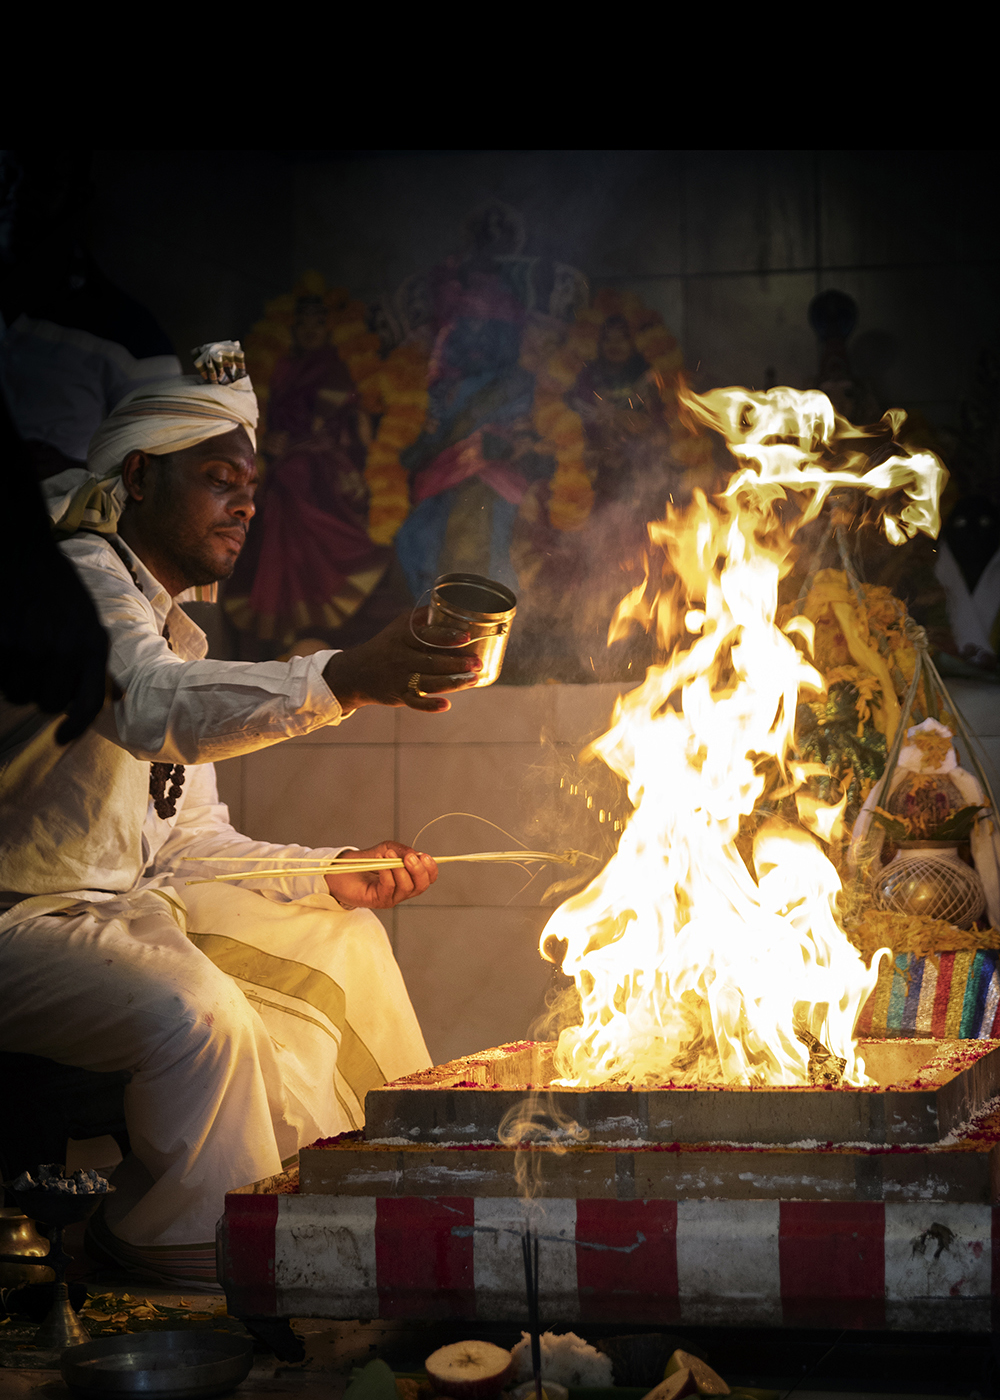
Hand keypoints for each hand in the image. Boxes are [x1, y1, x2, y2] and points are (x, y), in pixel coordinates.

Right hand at [322, 607, 480, 712]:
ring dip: (453, 683)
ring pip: (429, 682)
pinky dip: (430, 705)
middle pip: (432, 662)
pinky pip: (415, 702)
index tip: (466, 637)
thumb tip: (451, 604)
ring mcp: (400, 678)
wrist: (357, 672)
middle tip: (477, 663)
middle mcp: (401, 657)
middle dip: (458, 663)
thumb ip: (423, 617)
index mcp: (403, 637)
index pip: (426, 636)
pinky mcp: (399, 695)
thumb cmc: (387, 644)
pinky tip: (446, 705)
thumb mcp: (399, 626)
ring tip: (474, 679)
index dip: (447, 636)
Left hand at [325, 841, 437, 908]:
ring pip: (406, 888)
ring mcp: (391, 897)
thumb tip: (416, 854)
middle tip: (410, 857)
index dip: (431, 869)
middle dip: (418, 870)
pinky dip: (387, 874)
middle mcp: (402, 890)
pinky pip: (389, 888)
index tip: (425, 856)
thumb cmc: (366, 861)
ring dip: (399, 869)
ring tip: (388, 855)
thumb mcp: (387, 849)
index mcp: (409, 878)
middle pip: (421, 886)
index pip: (428, 878)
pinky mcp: (378, 901)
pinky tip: (381, 863)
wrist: (343, 870)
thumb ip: (402, 850)